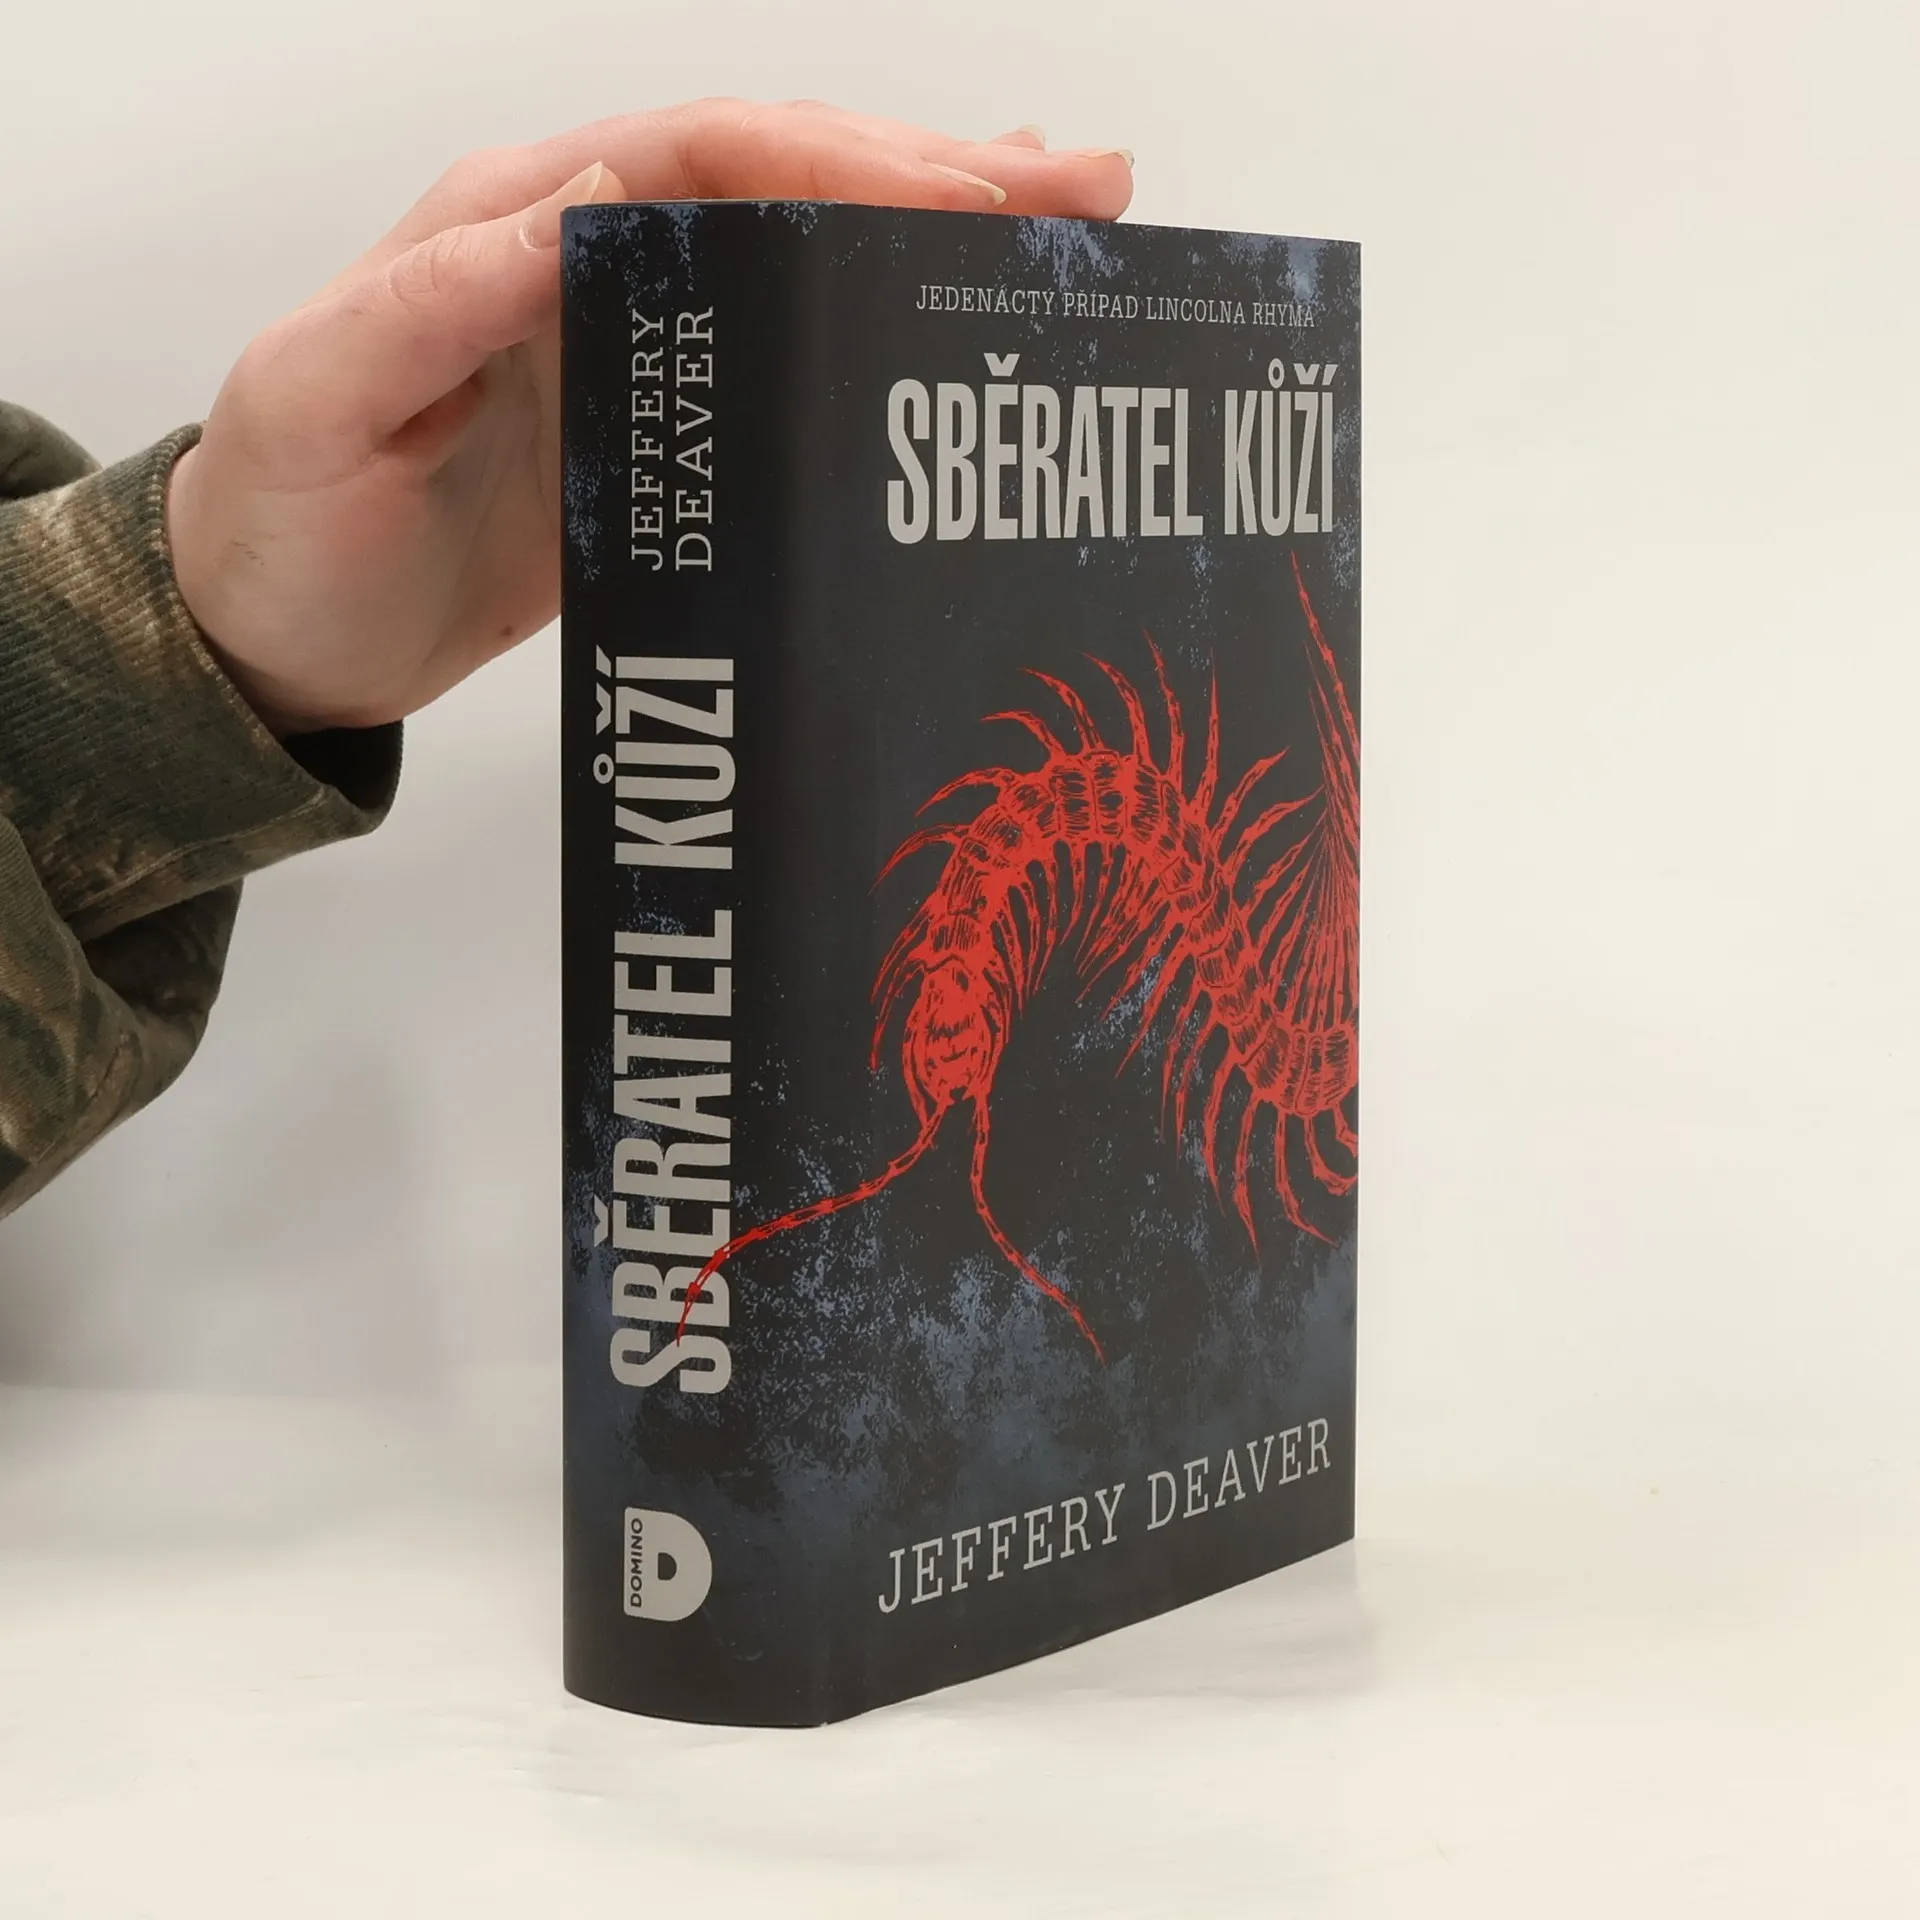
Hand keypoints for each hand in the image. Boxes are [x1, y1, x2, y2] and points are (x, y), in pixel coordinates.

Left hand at [165, 101, 1133, 735]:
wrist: (275, 636)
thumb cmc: (284, 527)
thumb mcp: (324, 400)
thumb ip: (446, 298)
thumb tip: (604, 194)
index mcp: (513, 224)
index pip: (705, 156)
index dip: (839, 165)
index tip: (961, 200)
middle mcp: (584, 254)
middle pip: (780, 176)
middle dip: (932, 170)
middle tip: (1082, 187)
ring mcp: (630, 335)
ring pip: (798, 244)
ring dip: (927, 221)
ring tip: (1065, 213)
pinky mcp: (657, 418)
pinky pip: (778, 341)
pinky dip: (867, 310)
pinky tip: (940, 300)